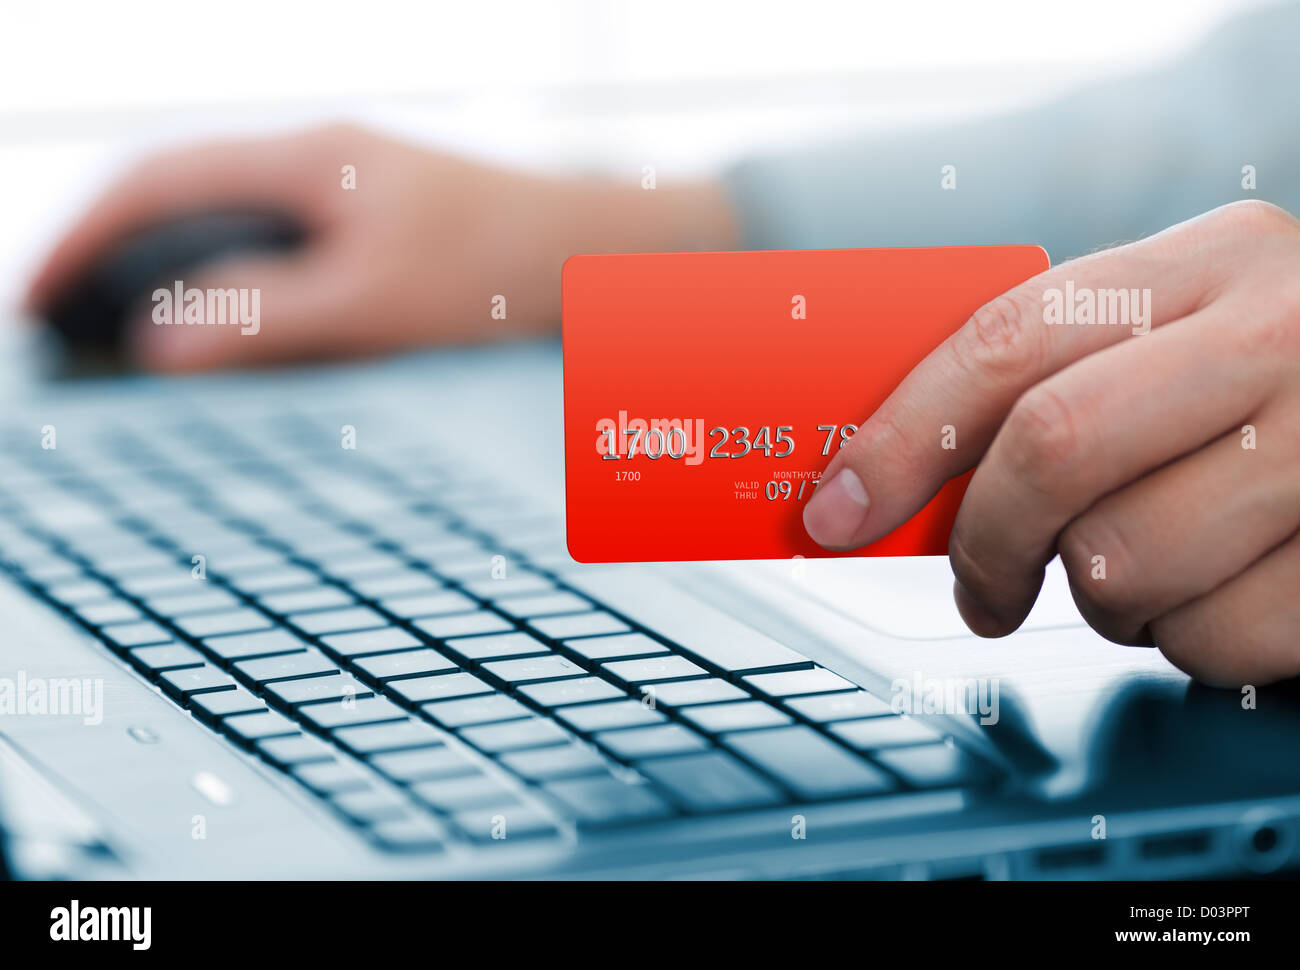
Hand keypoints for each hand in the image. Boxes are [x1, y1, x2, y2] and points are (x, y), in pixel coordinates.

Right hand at [25, 123, 736, 370]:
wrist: (603, 256)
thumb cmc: (504, 268)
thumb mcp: (375, 302)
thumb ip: (267, 320)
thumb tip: (161, 343)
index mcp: (307, 159)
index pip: (155, 179)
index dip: (81, 239)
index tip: (33, 302)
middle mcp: (322, 162)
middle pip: (186, 199)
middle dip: (119, 261)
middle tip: (73, 332)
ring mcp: (352, 191)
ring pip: (237, 230)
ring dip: (184, 283)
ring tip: (143, 349)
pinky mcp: (382, 225)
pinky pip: (286, 252)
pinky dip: (244, 293)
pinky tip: (242, 339)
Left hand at [803, 200, 1299, 686]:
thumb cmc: (1263, 390)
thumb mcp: (1172, 341)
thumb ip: (1052, 384)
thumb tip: (881, 479)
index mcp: (1207, 262)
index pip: (1007, 343)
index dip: (897, 437)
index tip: (836, 511)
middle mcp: (1280, 335)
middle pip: (1053, 451)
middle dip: (985, 541)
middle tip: (982, 585)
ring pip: (1123, 564)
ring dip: (1099, 599)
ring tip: (1140, 570)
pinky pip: (1212, 637)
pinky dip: (1187, 641)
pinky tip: (1215, 593)